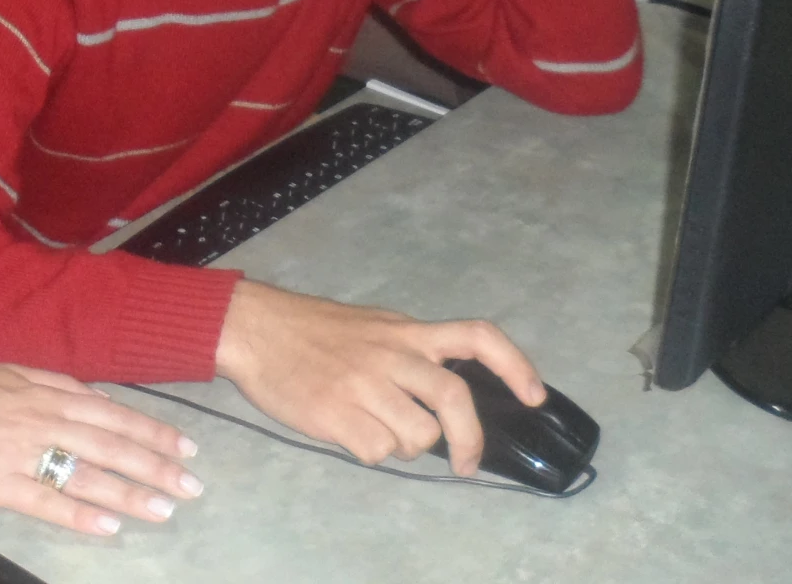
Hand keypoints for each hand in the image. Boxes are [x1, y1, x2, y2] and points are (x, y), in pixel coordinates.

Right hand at [0, 364, 204, 535]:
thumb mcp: (11, 374)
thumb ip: (57, 386)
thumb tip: (100, 401)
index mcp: (47, 393)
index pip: (113, 413)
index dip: (153, 432)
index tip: (187, 448)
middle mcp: (42, 421)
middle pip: (110, 445)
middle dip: (156, 467)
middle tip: (193, 486)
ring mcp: (21, 455)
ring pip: (87, 475)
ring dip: (130, 494)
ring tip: (165, 509)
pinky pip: (46, 503)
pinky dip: (80, 516)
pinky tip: (109, 528)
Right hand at [213, 281, 544, 476]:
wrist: (256, 329)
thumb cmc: (314, 330)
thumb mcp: (374, 327)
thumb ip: (410, 354)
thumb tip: (443, 398)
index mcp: (407, 331)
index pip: (477, 336)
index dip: (516, 365)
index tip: (535, 396)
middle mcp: (394, 354)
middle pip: (455, 399)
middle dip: (470, 441)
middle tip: (466, 464)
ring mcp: (366, 384)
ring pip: (417, 436)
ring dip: (406, 446)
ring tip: (379, 431)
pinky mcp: (337, 413)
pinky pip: (377, 452)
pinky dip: (370, 452)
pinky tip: (350, 434)